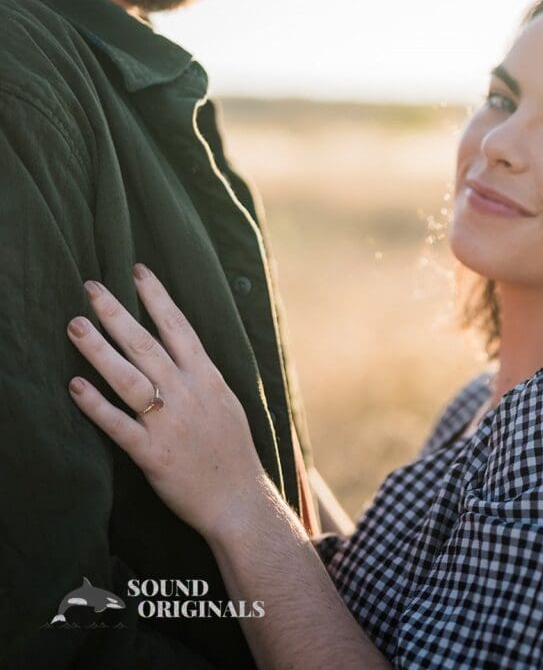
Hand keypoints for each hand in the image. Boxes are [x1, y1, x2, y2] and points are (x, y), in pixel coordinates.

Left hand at [66, 264, 264, 539]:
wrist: (240, 500)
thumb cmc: (231, 451)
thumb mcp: (224, 400)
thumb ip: (198, 374)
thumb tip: (176, 346)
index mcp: (206, 377)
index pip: (179, 326)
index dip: (157, 297)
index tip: (137, 270)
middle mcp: (188, 393)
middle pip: (146, 344)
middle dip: (116, 313)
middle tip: (91, 287)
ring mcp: (170, 423)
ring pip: (129, 378)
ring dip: (99, 350)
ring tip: (75, 325)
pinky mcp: (153, 454)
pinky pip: (120, 425)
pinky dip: (96, 406)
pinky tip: (75, 386)